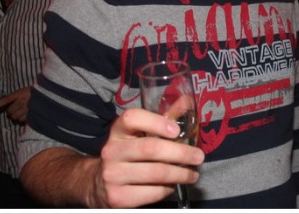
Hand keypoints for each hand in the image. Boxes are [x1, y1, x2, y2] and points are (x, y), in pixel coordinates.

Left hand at [0, 87, 31, 122]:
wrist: (46, 94)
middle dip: (11, 111)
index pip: (6, 99)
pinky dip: (22, 118)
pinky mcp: (31, 115)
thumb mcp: (22, 92)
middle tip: (16, 108)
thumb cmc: (33, 93)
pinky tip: (26, 114)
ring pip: (15, 117)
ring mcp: (27, 109)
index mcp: (20, 94)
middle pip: (9, 111)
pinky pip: (21, 120)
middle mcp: (23, 102)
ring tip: (22, 111)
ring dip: (16, 116)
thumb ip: (12, 98)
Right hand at [90, 108, 204, 207]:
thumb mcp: (140, 133)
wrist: (99, 183)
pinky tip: (173, 185)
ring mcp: (112, 175)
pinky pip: (151, 192)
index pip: (132, 118)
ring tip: (193, 174)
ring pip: (155, 173)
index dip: (156, 122)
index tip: (176, 131)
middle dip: (180, 153)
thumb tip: (188, 100)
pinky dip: (167, 189)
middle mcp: (112, 151)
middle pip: (150, 148)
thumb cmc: (129, 152)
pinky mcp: (118, 197)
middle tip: (199, 156)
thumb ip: (164, 117)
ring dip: (180, 174)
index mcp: (118, 130)